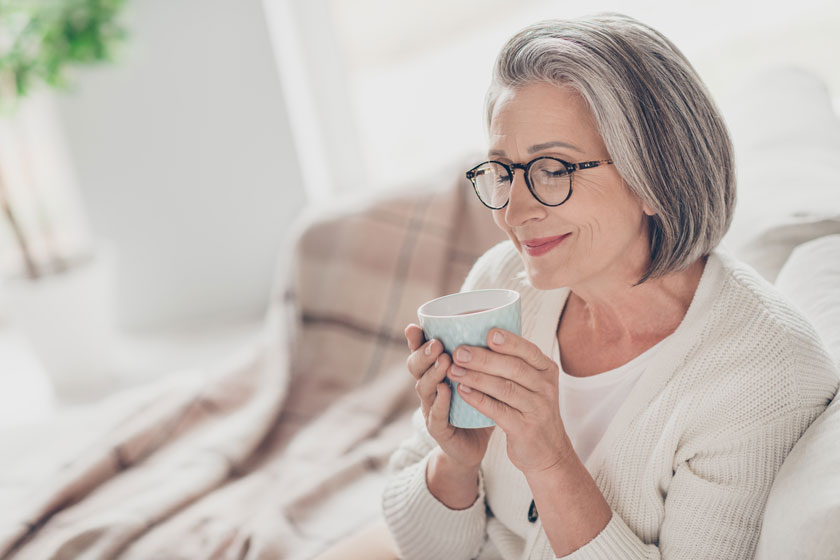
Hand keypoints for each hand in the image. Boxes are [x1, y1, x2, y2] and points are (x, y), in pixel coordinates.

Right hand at [405, 324, 492, 470]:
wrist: (474, 446)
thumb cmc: (478, 407)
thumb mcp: (479, 379)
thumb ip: (484, 358)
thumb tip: (501, 324)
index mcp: (435, 373)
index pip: (419, 352)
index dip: (415, 340)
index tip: (414, 327)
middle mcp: (429, 388)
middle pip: (415, 367)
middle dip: (423, 354)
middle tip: (437, 343)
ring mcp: (430, 408)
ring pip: (424, 388)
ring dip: (433, 373)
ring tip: (443, 361)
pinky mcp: (438, 429)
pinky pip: (436, 414)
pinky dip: (440, 402)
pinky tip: (446, 390)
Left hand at [449, 328, 572, 474]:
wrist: (547, 451)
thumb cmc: (531, 409)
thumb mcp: (533, 384)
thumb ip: (516, 363)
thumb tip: (483, 335)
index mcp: (547, 370)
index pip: (528, 351)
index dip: (509, 341)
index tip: (487, 333)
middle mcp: (546, 387)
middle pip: (513, 368)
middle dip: (483, 358)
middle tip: (458, 352)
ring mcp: (537, 409)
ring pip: (504, 388)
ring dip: (476, 378)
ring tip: (454, 370)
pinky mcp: (525, 428)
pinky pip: (498, 410)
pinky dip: (478, 399)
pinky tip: (462, 391)